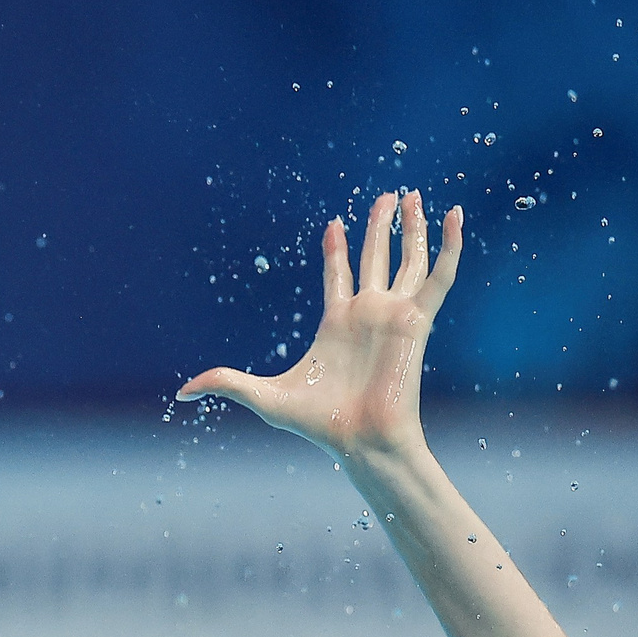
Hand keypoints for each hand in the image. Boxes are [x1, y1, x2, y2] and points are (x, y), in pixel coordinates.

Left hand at [177, 190, 461, 452]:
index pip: (338, 275)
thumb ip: (225, 382)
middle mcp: (367, 314)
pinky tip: (455, 217)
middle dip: (379, 226)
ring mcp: (394, 314)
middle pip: (375, 258)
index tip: (336, 223)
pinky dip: (450, 247)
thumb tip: (181, 391)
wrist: (361, 440)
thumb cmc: (319, 424)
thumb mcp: (263, 397)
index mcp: (336, 323)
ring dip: (411, 228)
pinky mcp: (417, 320)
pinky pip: (439, 277)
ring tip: (412, 196)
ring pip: (408, 260)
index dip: (337, 248)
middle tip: (386, 196)